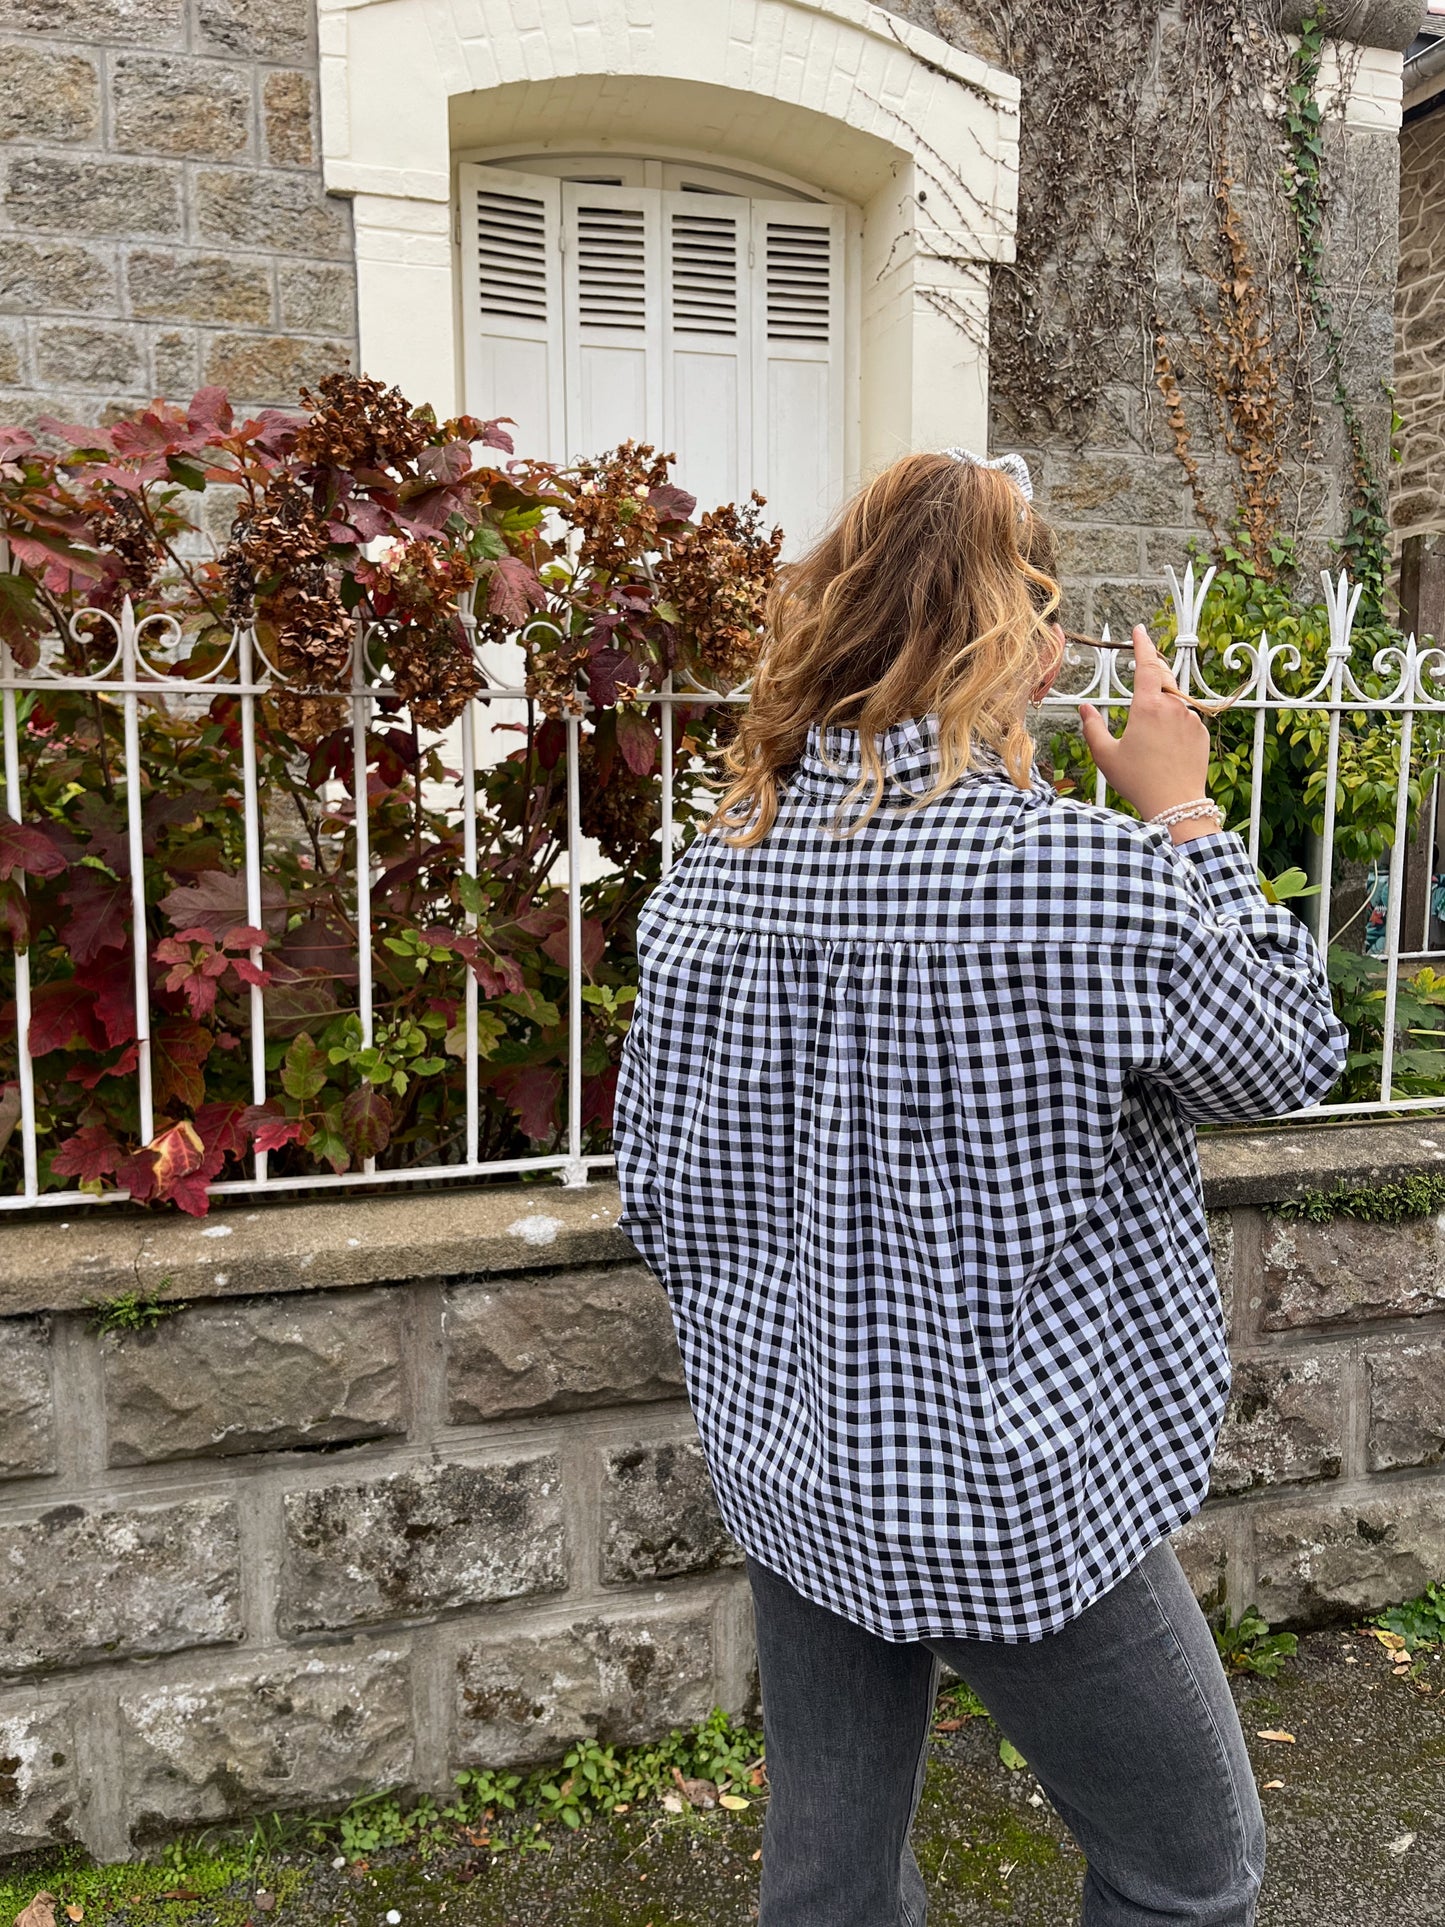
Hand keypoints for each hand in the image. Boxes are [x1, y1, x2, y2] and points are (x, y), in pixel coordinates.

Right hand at [1079, 626, 1214, 837]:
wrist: (1175, 803)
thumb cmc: (1137, 780)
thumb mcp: (1105, 755)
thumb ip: (1092, 727)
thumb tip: (1084, 708)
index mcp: (1147, 707)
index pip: (1146, 664)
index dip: (1142, 644)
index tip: (1140, 630)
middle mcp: (1172, 706)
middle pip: (1162, 677)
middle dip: (1152, 670)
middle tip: (1142, 672)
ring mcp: (1189, 718)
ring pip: (1173, 700)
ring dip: (1161, 704)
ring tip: (1149, 732)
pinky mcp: (1200, 732)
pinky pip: (1185, 718)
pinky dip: (1173, 723)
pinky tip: (1164, 746)